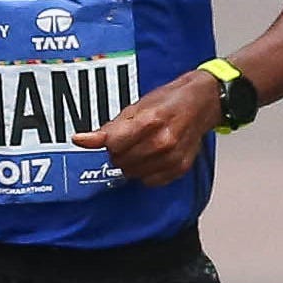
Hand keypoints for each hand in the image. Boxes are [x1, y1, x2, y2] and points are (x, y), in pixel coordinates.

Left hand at [77, 69, 218, 187]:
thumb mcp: (135, 107)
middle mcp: (163, 141)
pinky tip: (152, 157)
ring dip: (131, 163)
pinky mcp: (180, 168)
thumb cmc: (169, 101)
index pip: (112, 145)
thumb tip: (80, 140)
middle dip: (118, 152)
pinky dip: (146, 172)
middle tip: (129, 140)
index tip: (110, 137)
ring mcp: (173, 156)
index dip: (107, 142)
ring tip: (142, 146)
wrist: (203, 102)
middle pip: (120, 160)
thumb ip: (108, 128)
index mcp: (150, 122)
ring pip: (132, 173)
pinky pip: (149, 181)